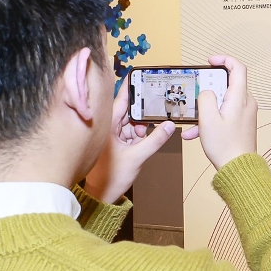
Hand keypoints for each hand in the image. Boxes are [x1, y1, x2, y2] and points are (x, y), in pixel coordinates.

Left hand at [84, 84, 176, 202]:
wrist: (102, 195)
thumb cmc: (109, 177)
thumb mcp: (137, 157)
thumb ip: (155, 140)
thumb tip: (169, 126)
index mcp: (107, 125)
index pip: (120, 100)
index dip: (130, 87)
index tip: (139, 75)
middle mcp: (108, 127)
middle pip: (128, 110)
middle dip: (143, 109)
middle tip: (158, 102)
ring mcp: (113, 136)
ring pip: (131, 122)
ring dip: (142, 125)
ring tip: (153, 127)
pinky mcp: (117, 144)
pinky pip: (131, 133)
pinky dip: (140, 134)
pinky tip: (149, 136)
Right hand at [181, 55, 257, 169]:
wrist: (238, 169)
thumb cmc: (225, 146)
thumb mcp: (208, 119)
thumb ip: (205, 98)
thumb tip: (206, 92)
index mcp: (240, 98)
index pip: (238, 68)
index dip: (224, 60)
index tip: (210, 61)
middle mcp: (246, 103)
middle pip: (227, 85)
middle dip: (208, 90)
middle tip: (196, 96)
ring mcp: (245, 114)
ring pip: (222, 102)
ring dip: (206, 110)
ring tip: (193, 123)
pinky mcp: (241, 123)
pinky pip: (224, 115)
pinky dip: (210, 121)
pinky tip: (195, 134)